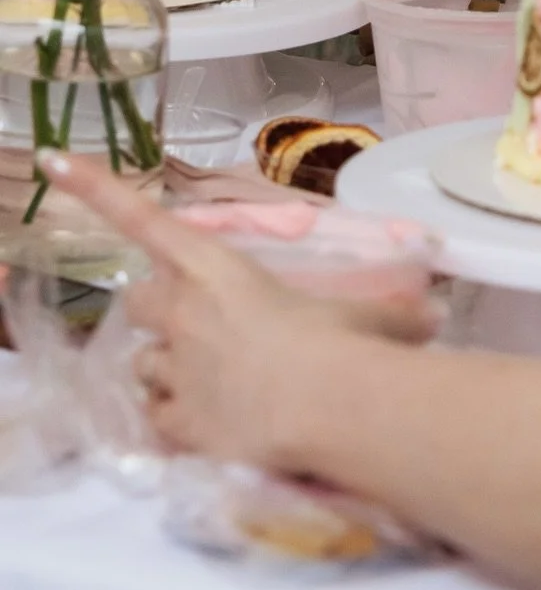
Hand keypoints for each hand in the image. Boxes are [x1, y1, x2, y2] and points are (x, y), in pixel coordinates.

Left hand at [37, 151, 435, 464]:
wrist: (330, 411)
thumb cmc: (351, 347)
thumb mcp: (379, 316)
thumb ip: (397, 313)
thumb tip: (436, 314)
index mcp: (221, 270)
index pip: (147, 219)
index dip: (97, 188)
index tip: (55, 162)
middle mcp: (184, 315)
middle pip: (142, 301)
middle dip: (162, 313)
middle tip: (202, 330)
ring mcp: (174, 372)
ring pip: (144, 366)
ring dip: (169, 370)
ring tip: (218, 386)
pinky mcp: (176, 425)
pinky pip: (156, 421)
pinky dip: (174, 423)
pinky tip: (212, 428)